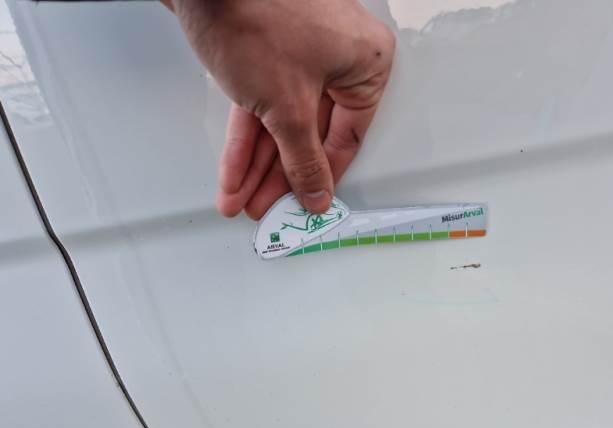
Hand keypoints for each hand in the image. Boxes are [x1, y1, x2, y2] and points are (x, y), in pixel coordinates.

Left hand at [164, 0, 394, 217]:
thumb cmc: (256, 14)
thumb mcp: (288, 108)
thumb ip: (304, 160)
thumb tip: (317, 194)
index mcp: (365, 63)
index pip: (348, 138)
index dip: (323, 177)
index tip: (307, 205)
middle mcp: (338, 56)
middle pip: (310, 134)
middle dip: (280, 177)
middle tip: (268, 208)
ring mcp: (300, 52)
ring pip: (281, 122)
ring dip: (258, 165)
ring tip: (242, 198)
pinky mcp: (265, 51)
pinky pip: (261, 105)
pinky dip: (245, 139)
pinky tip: (234, 173)